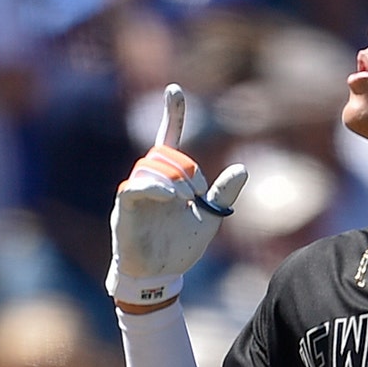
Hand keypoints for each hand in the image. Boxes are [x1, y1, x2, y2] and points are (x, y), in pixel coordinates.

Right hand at [106, 84, 247, 306]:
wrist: (160, 277)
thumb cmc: (180, 247)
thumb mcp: (209, 219)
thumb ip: (223, 194)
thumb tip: (242, 168)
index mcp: (169, 180)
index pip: (168, 140)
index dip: (171, 115)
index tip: (175, 90)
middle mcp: (149, 181)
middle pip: (165, 155)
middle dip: (186, 170)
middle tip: (197, 195)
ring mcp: (135, 194)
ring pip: (151, 169)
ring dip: (174, 181)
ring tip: (184, 202)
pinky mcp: (124, 210)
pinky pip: (134, 188)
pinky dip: (155, 189)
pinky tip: (170, 198)